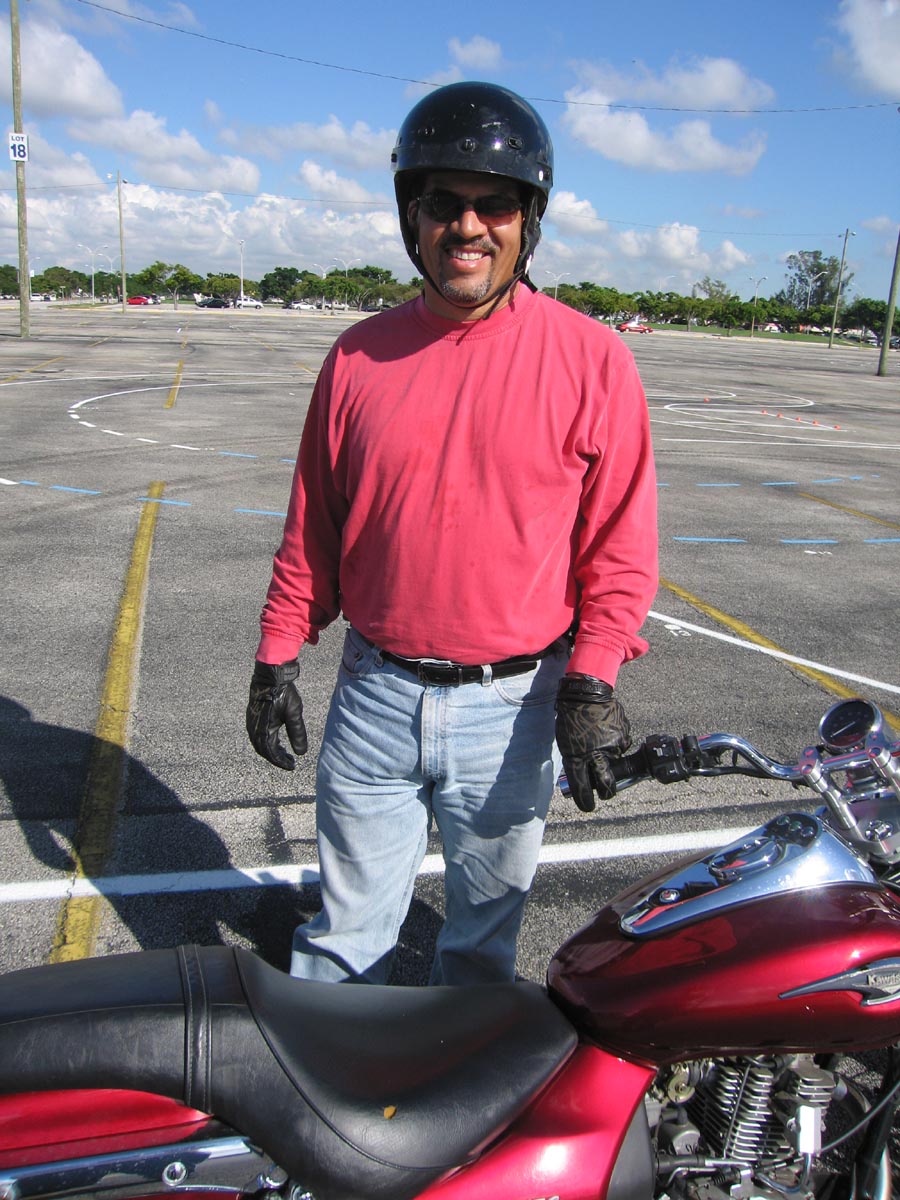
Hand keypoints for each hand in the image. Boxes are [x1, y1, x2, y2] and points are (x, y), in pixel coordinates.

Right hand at [246, 660, 307, 770]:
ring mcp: (251, 722)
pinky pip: (256, 735)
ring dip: (271, 750)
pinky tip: (276, 739)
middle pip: (264, 751)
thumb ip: (297, 734)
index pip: (271, 754)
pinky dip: (266, 741)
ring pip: (259, 744)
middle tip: (289, 761)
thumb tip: (300, 753)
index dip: (281, 762)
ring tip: (284, 752)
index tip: (292, 766)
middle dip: (276, 758)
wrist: (270, 676)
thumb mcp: (293, 714)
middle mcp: (254, 729)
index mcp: (264, 731)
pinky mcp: (252, 716)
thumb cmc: (283, 693)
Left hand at [555, 675, 630, 811]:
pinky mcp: (623, 733)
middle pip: (607, 783)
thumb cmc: (572, 719)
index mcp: (577, 756)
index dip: (585, 800)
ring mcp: (613, 744)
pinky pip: (622, 744)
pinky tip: (606, 730)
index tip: (587, 806)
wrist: (585, 693)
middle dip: (607, 792)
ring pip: (616, 760)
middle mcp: (597, 753)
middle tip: (606, 792)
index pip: (582, 786)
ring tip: (598, 741)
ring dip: (610, 757)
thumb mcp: (567, 744)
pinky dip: (615, 742)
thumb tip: (587, 776)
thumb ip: (577, 761)